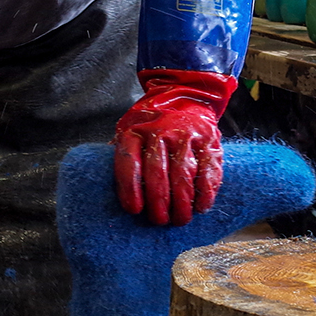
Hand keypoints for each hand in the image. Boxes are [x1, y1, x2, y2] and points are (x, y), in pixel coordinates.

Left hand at [113, 70, 237, 225]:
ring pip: (182, 174)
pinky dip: (205, 192)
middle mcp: (160, 131)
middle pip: (157, 173)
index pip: (129, 163)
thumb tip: (107, 184)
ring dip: (182, 202)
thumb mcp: (129, 128)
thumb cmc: (152, 122)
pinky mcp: (208, 140)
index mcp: (135, 131)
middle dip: (158, 203)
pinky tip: (201, 207)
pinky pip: (208, 170)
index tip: (134, 210)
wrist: (185, 94)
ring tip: (180, 219)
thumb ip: (122, 153)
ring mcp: (185, 135)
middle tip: (160, 221)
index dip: (130, 190)